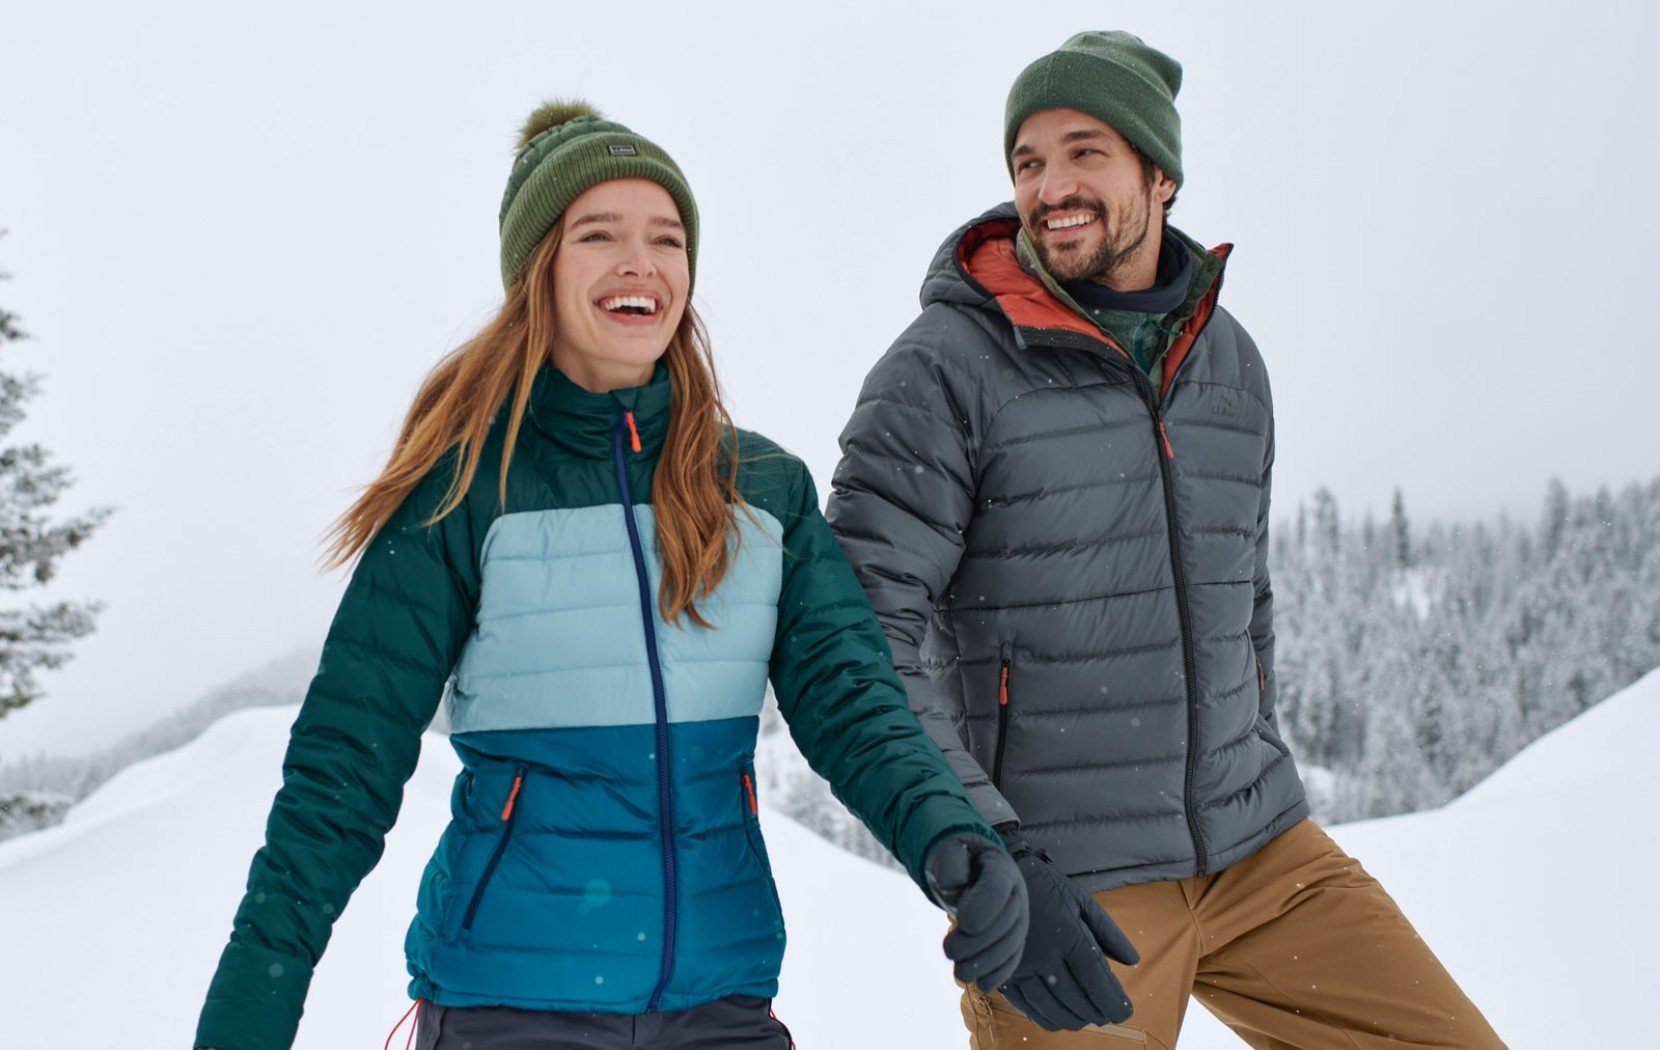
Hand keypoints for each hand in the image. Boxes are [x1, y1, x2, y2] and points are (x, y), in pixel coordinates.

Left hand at [925, 832, 1028, 990]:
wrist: (966, 868)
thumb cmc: (955, 859)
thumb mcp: (947, 852)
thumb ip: (950, 863)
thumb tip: (954, 886)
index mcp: (1001, 867)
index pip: (998, 886)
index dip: (984, 905)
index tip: (964, 921)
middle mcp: (1016, 894)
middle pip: (1006, 921)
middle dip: (978, 941)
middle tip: (948, 951)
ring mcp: (1017, 917)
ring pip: (1010, 944)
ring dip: (986, 963)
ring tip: (960, 973)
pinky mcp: (1012, 938)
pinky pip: (1012, 957)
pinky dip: (999, 973)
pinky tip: (983, 983)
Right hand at [999, 831, 1137, 1030]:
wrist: (993, 878)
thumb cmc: (1044, 886)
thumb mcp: (1080, 899)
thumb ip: (1108, 932)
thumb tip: (1133, 961)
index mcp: (1069, 935)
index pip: (1096, 980)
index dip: (1113, 1002)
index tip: (1124, 1013)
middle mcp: (1045, 954)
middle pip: (1076, 998)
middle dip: (1095, 1012)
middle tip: (1106, 1016)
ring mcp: (1021, 965)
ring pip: (1051, 1006)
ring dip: (1072, 1019)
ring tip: (1085, 1020)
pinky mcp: (1003, 971)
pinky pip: (1025, 1005)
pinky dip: (1044, 1018)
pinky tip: (1056, 1020)